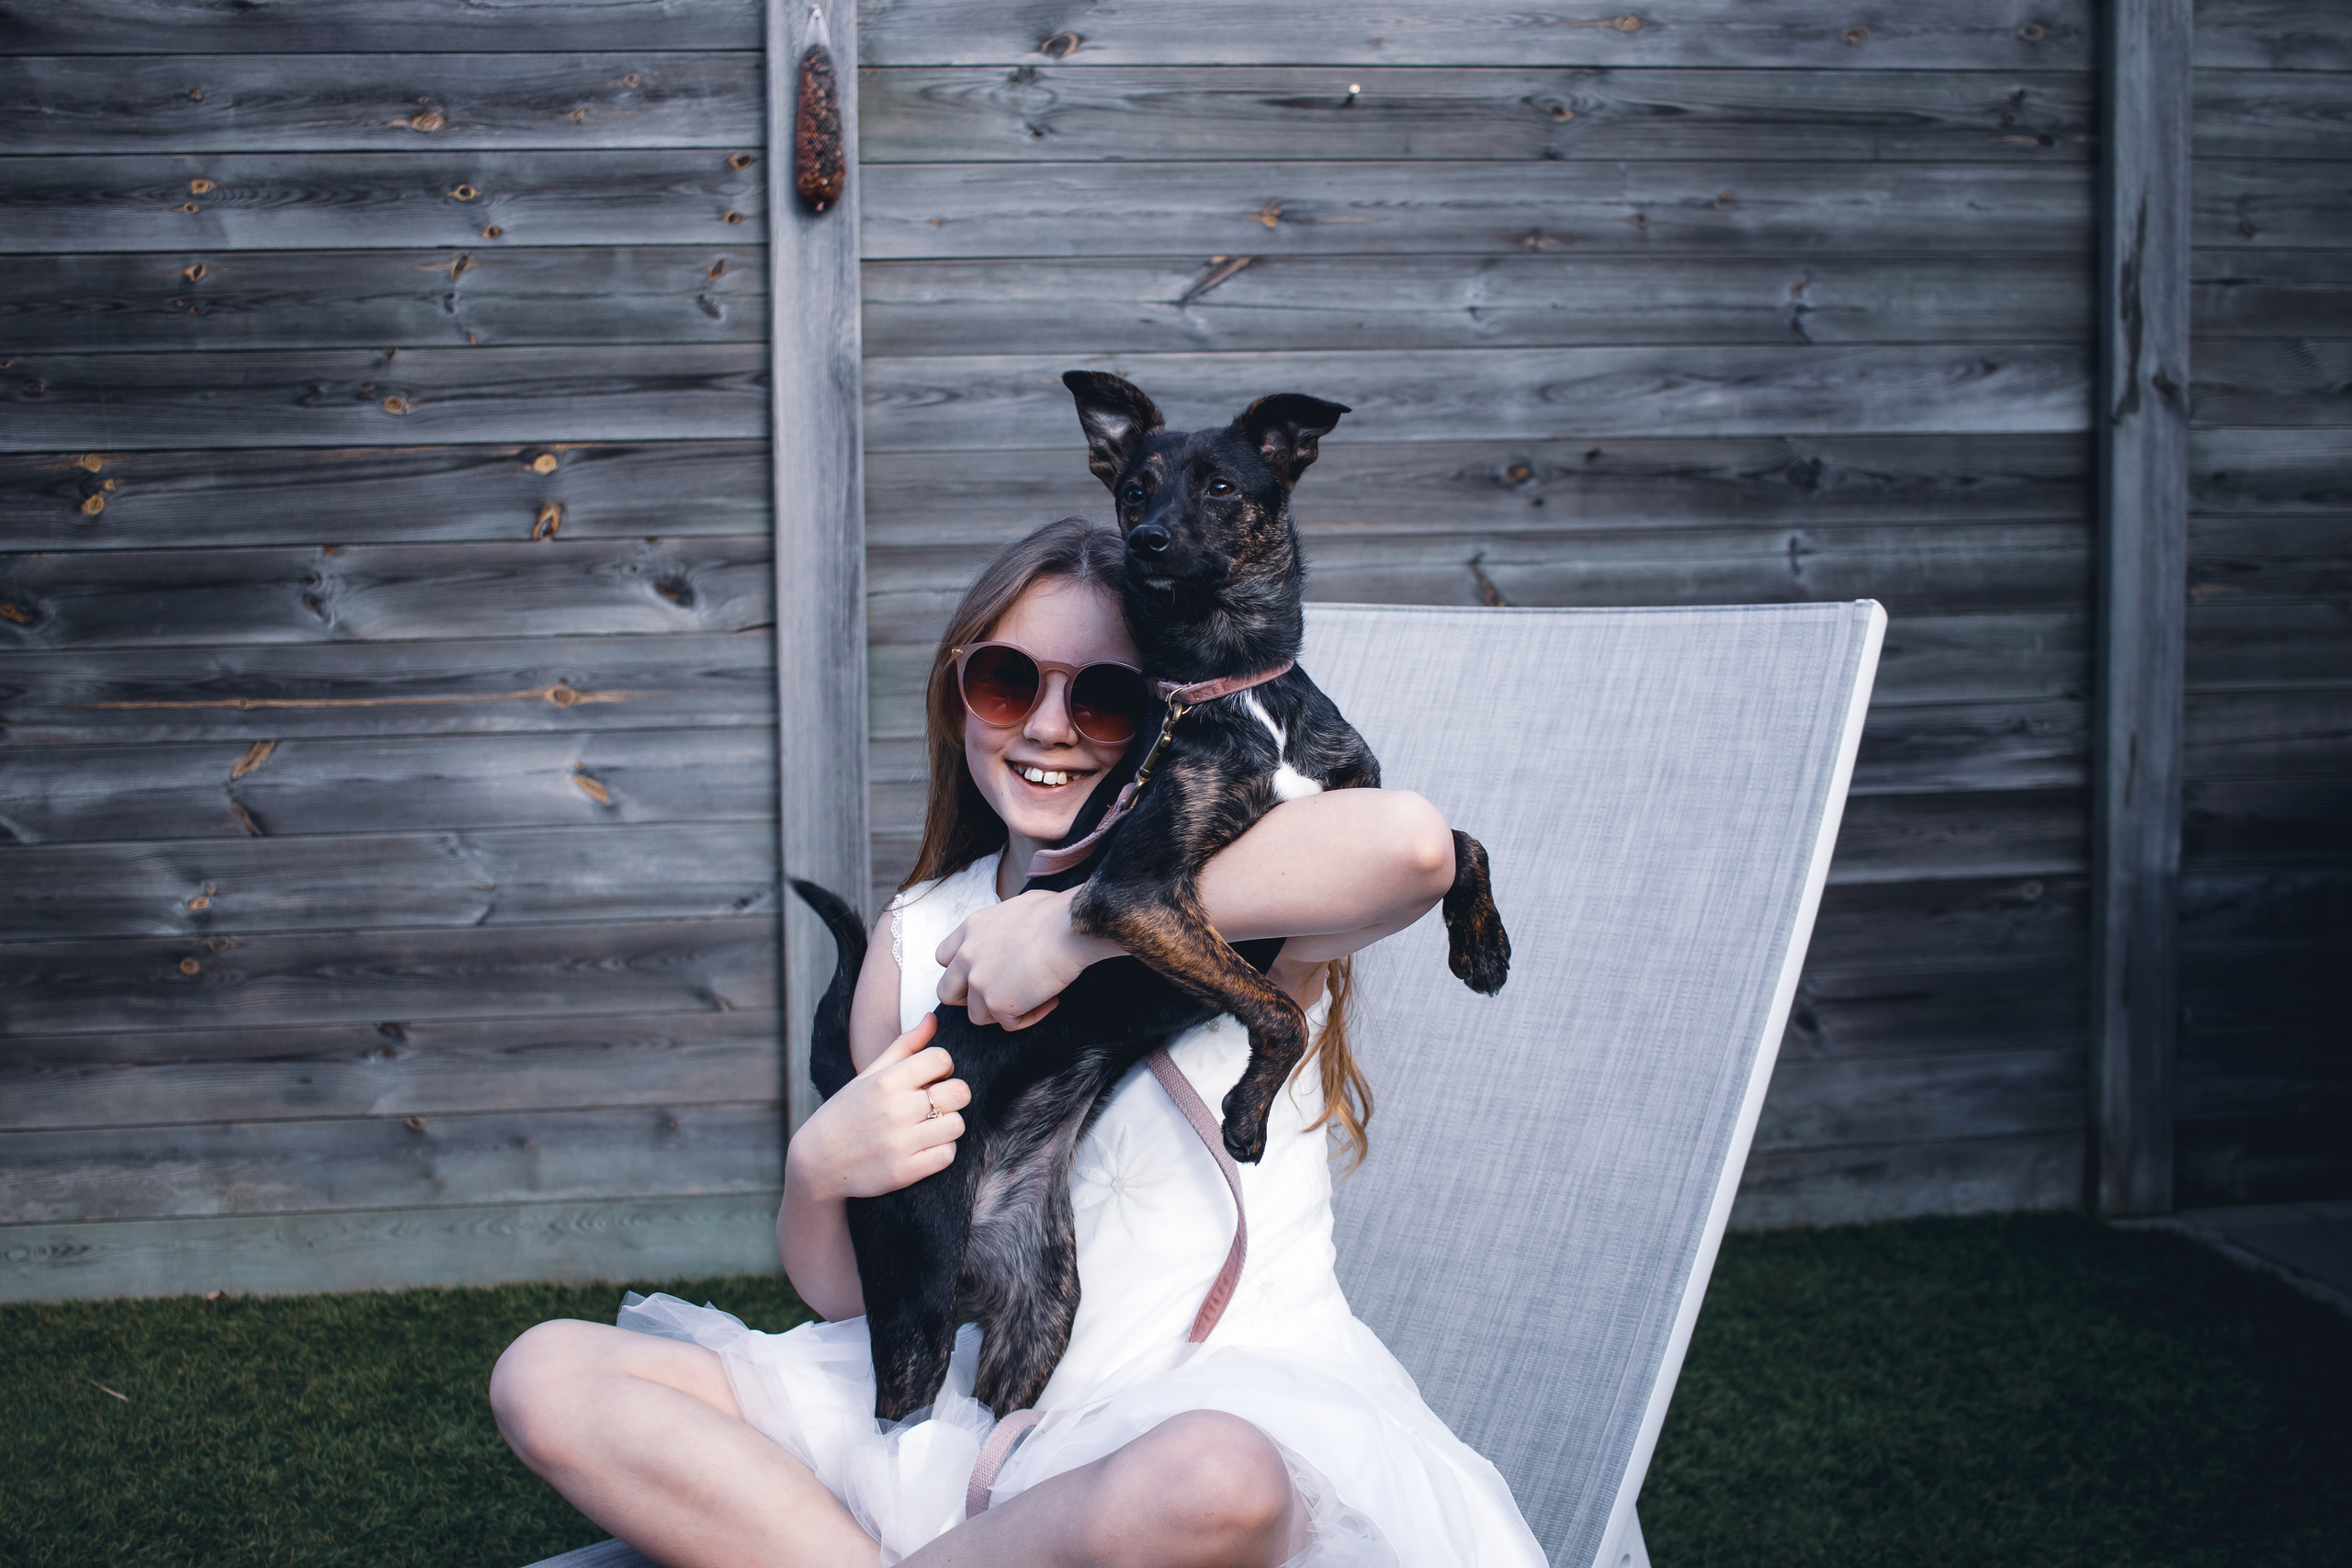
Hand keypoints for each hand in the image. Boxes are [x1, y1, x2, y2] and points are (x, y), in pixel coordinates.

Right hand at [784, 1015, 969, 1198]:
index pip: (941, 1059)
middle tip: (937, 1102)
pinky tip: (924, 1147)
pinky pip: (947, 1155)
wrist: (817, 1162)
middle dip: (953, 1095)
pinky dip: (941, 1151)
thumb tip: (933, 1018)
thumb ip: (904, 1046)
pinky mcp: (904, 1172)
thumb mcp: (869, 1075)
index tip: (932, 1078)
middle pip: (959, 1092)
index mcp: (885, 1082)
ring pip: (957, 1125)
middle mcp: (894, 1110)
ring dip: (948, 1125)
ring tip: (929, 1126)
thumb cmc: (846, 1112)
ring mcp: (900, 1143)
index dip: (943, 1067)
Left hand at [935, 888, 1117, 1028]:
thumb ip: (999, 928)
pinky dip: (1029, 1016)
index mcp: (970, 930)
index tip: (981, 973)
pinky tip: (1048, 1001)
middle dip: (969, 999)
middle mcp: (967, 956)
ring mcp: (979, 982)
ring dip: (1003, 1011)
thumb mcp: (1013, 909)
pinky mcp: (997, 1004)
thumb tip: (1010, 937)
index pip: (943, 958)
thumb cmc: (1054, 913)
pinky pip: (1009, 1024)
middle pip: (947, 992)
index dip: (960, 971)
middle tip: (999, 995)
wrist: (1068, 927)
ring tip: (1032, 998)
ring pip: (977, 1015)